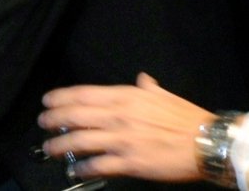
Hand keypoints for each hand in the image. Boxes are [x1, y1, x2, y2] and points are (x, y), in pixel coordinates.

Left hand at [39, 73, 212, 183]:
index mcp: (126, 97)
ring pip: (81, 141)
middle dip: (54, 119)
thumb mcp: (164, 95)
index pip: (84, 93)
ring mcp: (123, 140)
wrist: (206, 142)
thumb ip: (148, 87)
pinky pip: (99, 165)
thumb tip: (142, 78)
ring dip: (60, 145)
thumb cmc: (186, 118)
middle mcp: (119, 116)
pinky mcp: (130, 163)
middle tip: (42, 123)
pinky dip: (83, 168)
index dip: (61, 97)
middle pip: (76, 115)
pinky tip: (75, 170)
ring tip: (49, 148)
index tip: (47, 101)